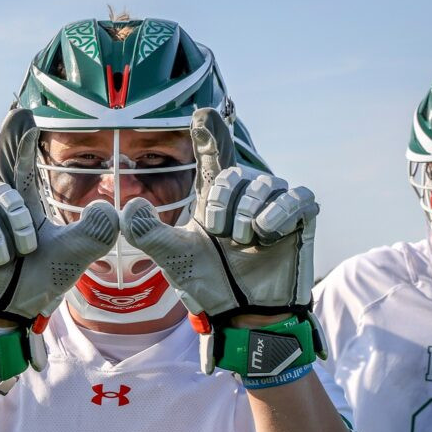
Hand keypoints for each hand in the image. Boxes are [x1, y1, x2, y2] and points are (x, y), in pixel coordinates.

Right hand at [0, 108, 118, 328]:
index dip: (20, 140)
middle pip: (0, 190)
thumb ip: (94, 236)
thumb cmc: (31, 289)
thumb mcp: (68, 262)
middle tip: (21, 252)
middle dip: (15, 221)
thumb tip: (111, 209)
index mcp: (21, 206)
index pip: (20, 164)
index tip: (24, 113)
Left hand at [119, 107, 318, 321]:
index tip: (201, 114)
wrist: (245, 317)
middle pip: (235, 173)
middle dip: (224, 203)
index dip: (209, 134)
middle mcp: (245, 197)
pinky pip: (299, 196)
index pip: (213, 157)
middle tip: (222, 236)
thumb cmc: (211, 285)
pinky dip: (281, 212)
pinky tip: (267, 233)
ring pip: (267, 183)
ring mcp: (275, 207)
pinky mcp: (302, 219)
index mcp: (214, 200)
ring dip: (250, 212)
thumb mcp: (174, 259)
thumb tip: (128, 206)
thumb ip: (148, 234)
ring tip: (245, 242)